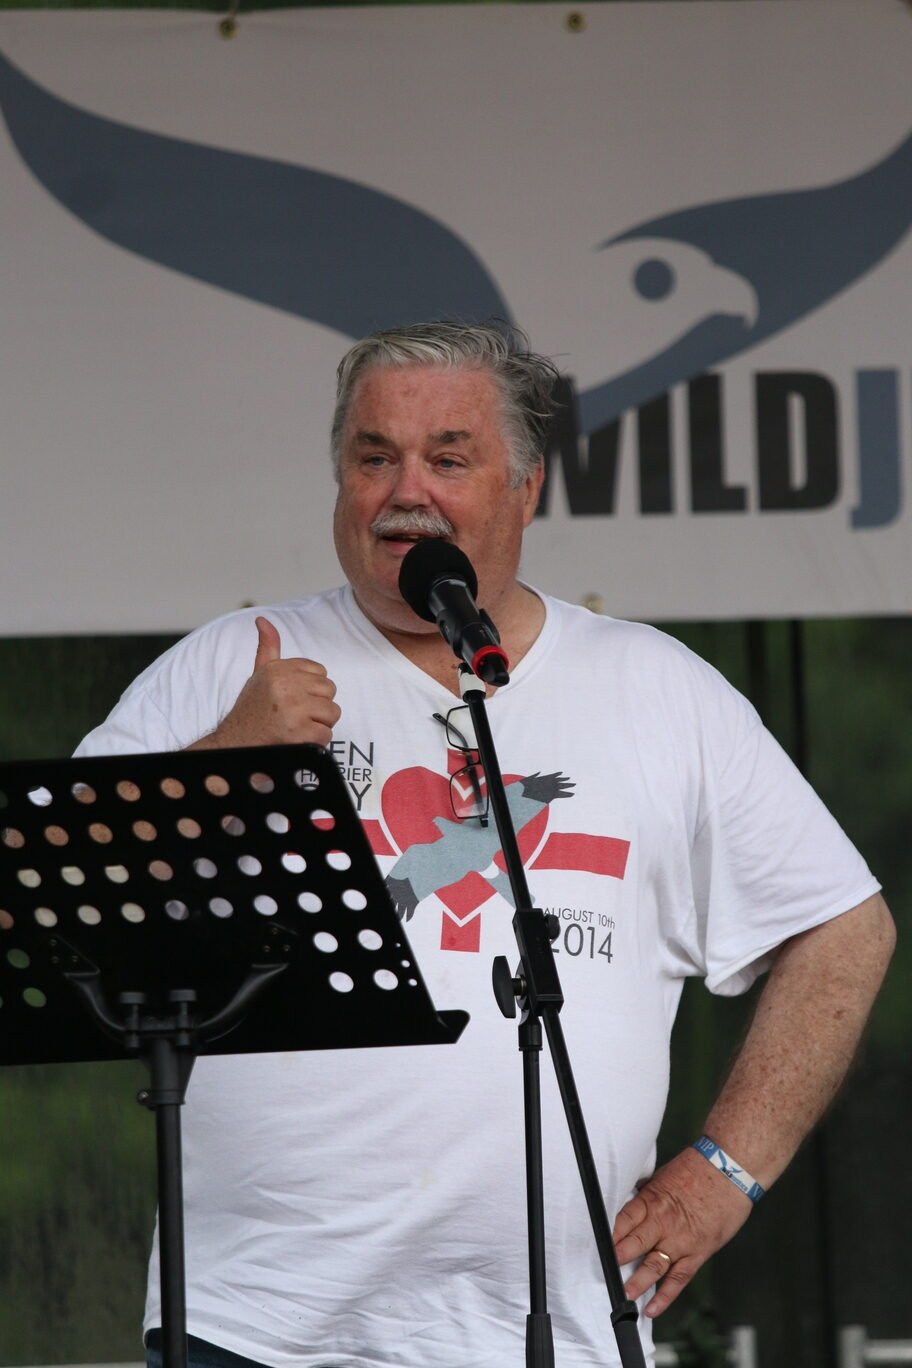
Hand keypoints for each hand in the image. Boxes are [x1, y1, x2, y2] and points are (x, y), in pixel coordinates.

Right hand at [193, 616, 340, 748]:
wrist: (235, 744)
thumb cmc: (251, 711)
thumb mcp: (258, 675)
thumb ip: (267, 647)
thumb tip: (262, 620)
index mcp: (279, 669)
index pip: (320, 673)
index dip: (310, 689)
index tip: (293, 699)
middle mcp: (286, 686)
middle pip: (329, 691)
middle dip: (317, 706)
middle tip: (294, 715)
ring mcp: (293, 710)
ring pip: (332, 713)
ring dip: (318, 724)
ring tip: (295, 726)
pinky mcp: (300, 733)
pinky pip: (326, 735)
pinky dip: (314, 742)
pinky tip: (296, 739)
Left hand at [612, 1146, 753, 1318]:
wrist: (730, 1170)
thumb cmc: (698, 1170)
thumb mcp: (663, 1177)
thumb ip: (647, 1198)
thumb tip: (630, 1208)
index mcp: (651, 1200)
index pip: (622, 1221)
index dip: (608, 1236)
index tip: (594, 1246)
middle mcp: (663, 1222)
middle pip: (633, 1244)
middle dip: (616, 1259)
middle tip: (602, 1272)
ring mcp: (681, 1241)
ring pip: (653, 1266)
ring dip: (636, 1282)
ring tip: (622, 1296)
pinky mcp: (698, 1253)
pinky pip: (679, 1278)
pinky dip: (665, 1296)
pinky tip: (652, 1308)